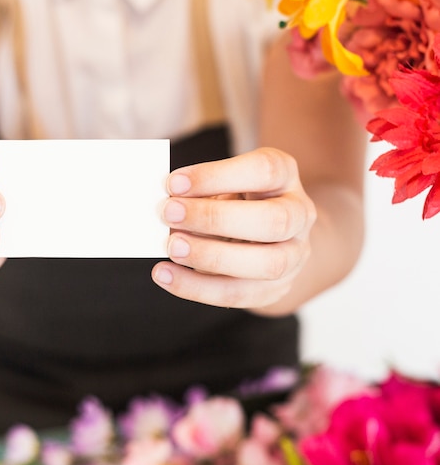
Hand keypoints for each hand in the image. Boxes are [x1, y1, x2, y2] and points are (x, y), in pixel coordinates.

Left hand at [151, 147, 316, 309]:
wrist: (271, 237)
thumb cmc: (238, 200)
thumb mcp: (225, 183)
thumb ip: (201, 191)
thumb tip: (166, 206)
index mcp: (285, 176)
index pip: (263, 170)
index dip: (217, 176)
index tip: (175, 182)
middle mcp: (299, 215)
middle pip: (272, 220)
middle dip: (215, 218)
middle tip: (169, 213)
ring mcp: (294, 256)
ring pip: (266, 264)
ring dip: (211, 256)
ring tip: (171, 248)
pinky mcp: (277, 288)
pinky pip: (239, 294)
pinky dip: (197, 287)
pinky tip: (166, 275)